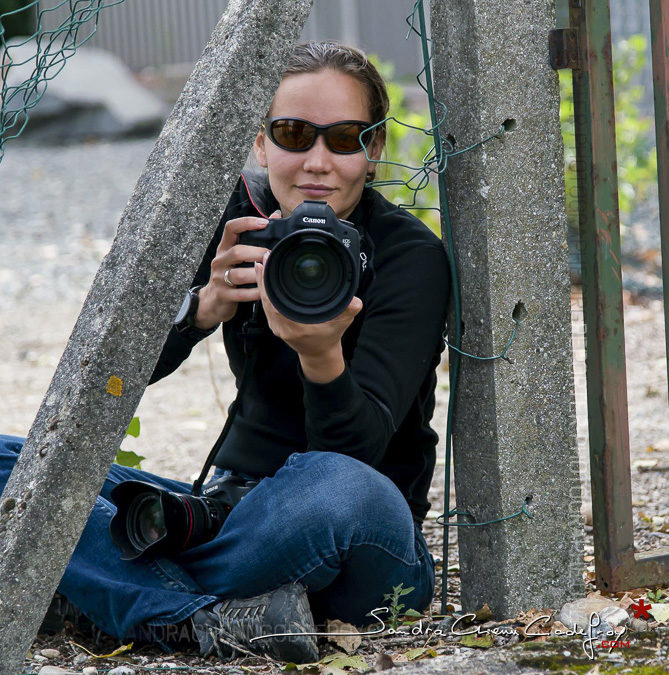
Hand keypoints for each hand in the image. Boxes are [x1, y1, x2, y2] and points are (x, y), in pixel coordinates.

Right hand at [194, 216, 270, 327]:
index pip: (230, 228)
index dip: (247, 222)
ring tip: (270, 274)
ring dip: (257, 274)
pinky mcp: (223, 295)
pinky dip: (254, 293)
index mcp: (225, 248)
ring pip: (239, 274)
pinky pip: (241, 294)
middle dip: (256, 253)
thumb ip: (254, 237)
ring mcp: (219, 278)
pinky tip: (264, 291)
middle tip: (270, 255)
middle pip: (237, 251)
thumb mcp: (238, 256)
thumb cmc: (231, 274)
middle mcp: (220, 260)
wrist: (213, 302)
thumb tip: (275, 215)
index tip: (264, 223)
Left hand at [255, 250, 362, 382]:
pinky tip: (264, 278)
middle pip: (266, 300)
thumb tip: (355, 300)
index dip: (269, 285)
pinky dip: (264, 291)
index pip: (276, 304)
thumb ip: (349, 309)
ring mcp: (276, 326)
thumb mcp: (344, 322)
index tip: (269, 266)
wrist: (320, 353)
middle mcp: (283, 327)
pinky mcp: (275, 324)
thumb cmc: (330, 337)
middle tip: (265, 258)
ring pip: (264, 302)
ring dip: (262, 283)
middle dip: (264, 278)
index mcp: (297, 327)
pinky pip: (266, 305)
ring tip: (263, 263)